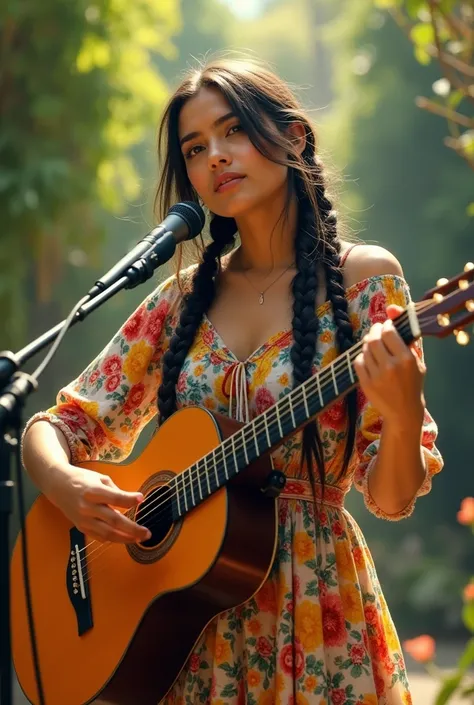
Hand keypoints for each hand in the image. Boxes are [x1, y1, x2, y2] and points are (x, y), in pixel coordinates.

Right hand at [51, 466, 151, 543]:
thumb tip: (133, 501)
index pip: (115, 498)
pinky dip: (113, 539)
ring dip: (125, 538)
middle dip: (133, 528)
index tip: (142, 499)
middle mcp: (87, 507)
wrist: (58, 486)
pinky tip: (124, 538)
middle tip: (147, 533)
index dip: (129, 500)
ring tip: (139, 538)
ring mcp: (83, 520)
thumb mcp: (100, 478)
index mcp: (93, 491)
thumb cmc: (82, 480)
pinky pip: (99, 537)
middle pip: (114, 521)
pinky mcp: (81, 527)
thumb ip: (116, 491)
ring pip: (107, 534)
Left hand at [353, 305, 425, 427]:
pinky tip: (369, 359)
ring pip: (365, 349)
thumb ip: (405, 335)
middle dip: (374, 331)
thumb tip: (391, 308)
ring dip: (368, 344)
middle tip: (377, 331)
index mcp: (407, 359)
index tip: (387, 326)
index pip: (389, 332)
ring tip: (374, 346)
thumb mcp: (417, 360)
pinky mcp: (366, 383)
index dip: (385, 325)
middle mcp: (391, 366)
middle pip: (374, 338)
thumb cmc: (412, 383)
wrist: (403, 411)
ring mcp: (377, 376)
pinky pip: (358, 361)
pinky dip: (362, 357)